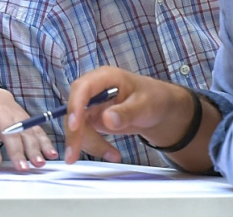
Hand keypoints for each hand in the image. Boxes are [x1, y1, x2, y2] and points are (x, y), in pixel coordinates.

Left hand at [0, 85, 57, 170]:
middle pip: (10, 129)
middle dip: (17, 150)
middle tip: (22, 167)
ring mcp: (14, 112)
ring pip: (26, 129)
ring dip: (34, 147)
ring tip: (38, 163)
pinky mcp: (24, 115)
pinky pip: (36, 127)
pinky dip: (45, 140)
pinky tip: (50, 153)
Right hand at [63, 66, 201, 164]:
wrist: (158, 108)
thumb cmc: (153, 98)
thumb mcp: (145, 104)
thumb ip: (127, 112)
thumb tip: (107, 120)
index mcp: (105, 77)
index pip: (82, 88)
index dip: (75, 106)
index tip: (74, 126)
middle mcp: (93, 89)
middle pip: (75, 109)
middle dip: (74, 133)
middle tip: (73, 156)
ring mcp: (91, 104)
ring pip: (77, 125)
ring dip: (88, 143)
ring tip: (114, 156)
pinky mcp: (92, 118)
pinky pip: (85, 134)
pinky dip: (95, 146)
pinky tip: (112, 154)